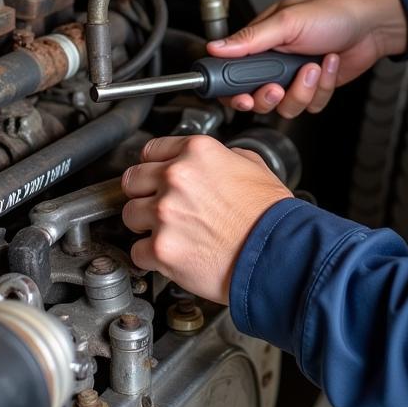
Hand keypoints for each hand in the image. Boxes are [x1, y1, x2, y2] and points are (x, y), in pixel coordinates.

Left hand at [121, 134, 292, 303]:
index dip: (154, 166)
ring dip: (145, 225)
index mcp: (197, 152)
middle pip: (132, 180)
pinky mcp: (162, 249)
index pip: (151, 150)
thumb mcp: (253, 166)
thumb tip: (214, 162)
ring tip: (169, 233)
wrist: (278, 253)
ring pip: (129, 215)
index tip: (156, 177)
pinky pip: (137, 251)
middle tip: (158, 206)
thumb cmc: (271, 215)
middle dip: (144, 194)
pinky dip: (150, 257)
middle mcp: (176, 177)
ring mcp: (165, 213)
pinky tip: (170, 255)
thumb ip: (224, 157)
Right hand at [207, 0, 406, 117]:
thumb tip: (215, 47)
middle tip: (278, 86)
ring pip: (285, 106)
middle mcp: (274, 61)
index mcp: (260, 42)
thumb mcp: (286, 22)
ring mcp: (295, 77)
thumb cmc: (333, 12)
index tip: (242, 96)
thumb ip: (250, 39)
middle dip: (270, 96)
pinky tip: (328, 64)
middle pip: (257, 98)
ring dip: (302, 89)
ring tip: (313, 66)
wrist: (372, 25)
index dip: (234, 91)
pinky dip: (322, 88)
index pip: (233, 73)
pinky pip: (310, 105)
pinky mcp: (315, 88)